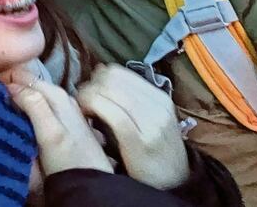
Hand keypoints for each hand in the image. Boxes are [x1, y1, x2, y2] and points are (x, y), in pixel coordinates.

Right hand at [4, 67, 114, 176]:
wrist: (89, 184)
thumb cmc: (68, 159)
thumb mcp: (50, 132)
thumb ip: (34, 105)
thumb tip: (10, 84)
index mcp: (56, 94)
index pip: (23, 75)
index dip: (4, 78)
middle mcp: (61, 97)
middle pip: (28, 83)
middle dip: (9, 86)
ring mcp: (62, 109)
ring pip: (33, 94)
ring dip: (16, 97)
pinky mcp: (61, 123)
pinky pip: (38, 106)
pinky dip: (25, 108)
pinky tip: (17, 117)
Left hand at [76, 64, 188, 190]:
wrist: (174, 184)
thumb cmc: (153, 152)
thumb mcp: (148, 120)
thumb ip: (128, 98)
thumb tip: (100, 71)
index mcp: (159, 97)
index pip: (118, 72)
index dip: (96, 78)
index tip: (88, 92)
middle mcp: (158, 105)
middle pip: (111, 78)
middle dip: (90, 86)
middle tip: (82, 102)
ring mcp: (151, 122)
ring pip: (108, 91)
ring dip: (87, 96)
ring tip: (83, 110)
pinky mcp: (139, 140)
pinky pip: (110, 112)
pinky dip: (91, 108)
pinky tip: (86, 117)